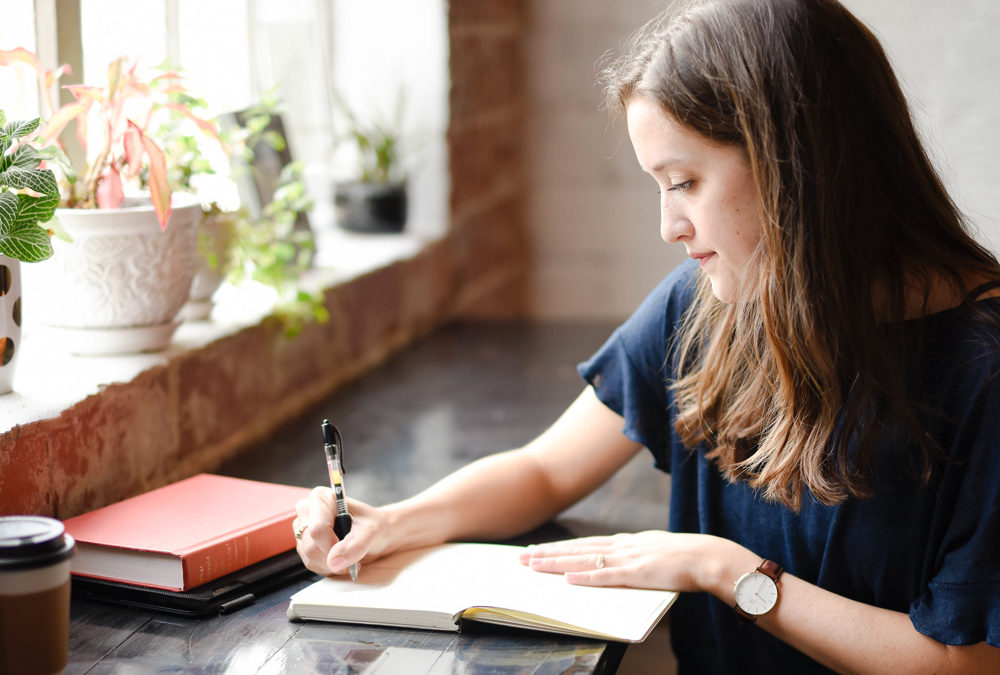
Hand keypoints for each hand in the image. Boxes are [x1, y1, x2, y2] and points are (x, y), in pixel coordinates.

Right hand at [293, 487, 388, 576]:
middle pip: (311, 545)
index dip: (332, 546)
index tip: (349, 550)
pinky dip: (328, 567)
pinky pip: (311, 563)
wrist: (378, 532)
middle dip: (334, 557)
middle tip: (354, 556)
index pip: (317, 529)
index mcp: (322, 498)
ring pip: (310, 557)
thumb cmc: (374, 525)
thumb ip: (355, 545)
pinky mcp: (303, 544)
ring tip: (349, 556)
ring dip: (332, 564)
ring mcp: (303, 528)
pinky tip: (341, 559)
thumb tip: (334, 562)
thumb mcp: (372, 531)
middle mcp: (307, 510)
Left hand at [519, 530, 737, 591]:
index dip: (560, 548)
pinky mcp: (637, 573)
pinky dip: (585, 577)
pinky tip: (567, 578)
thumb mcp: (654, 552)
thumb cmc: (685, 559)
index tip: (538, 550)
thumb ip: (635, 557)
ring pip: (584, 559)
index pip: (585, 544)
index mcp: (626, 542)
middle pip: (577, 549)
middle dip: (547, 553)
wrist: (707, 557)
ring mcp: (628, 558)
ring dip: (557, 563)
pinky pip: (606, 576)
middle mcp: (622, 546)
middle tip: (521, 558)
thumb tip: (620, 563)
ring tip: (533, 565)